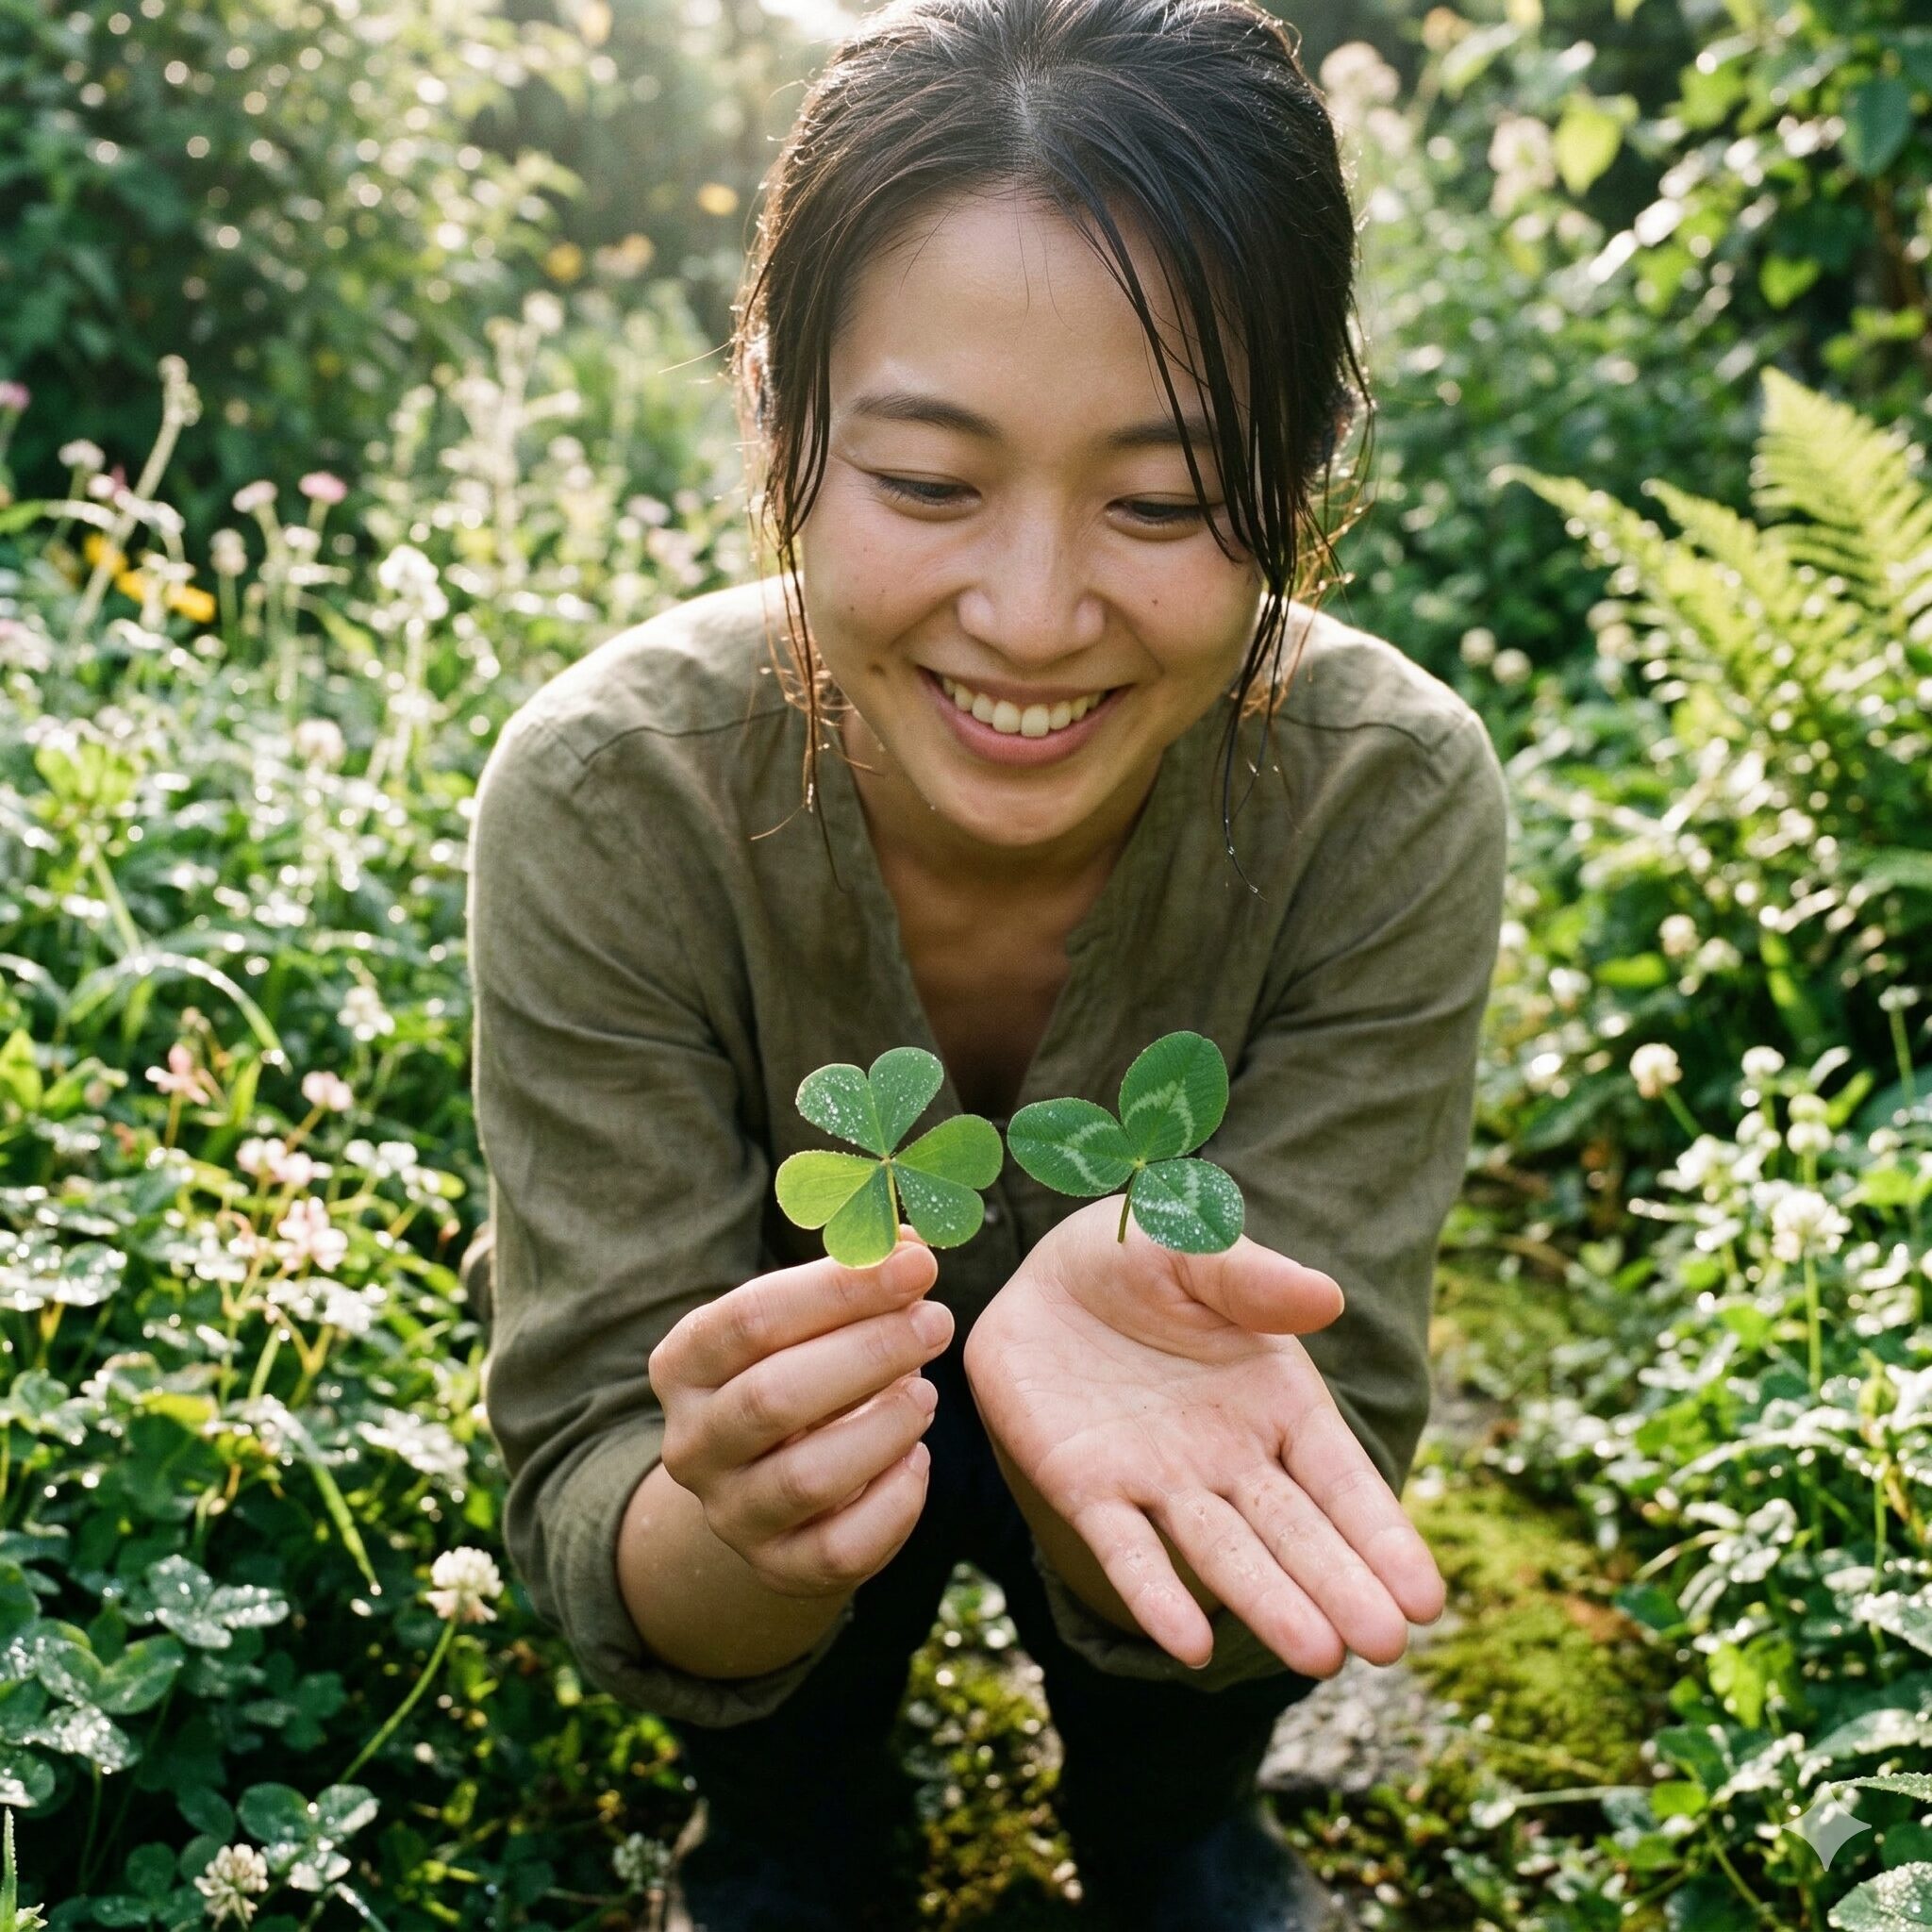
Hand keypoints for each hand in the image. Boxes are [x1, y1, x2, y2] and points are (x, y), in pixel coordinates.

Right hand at [647, 1225, 952, 1597]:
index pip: (751, 1318)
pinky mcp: (778, 1567)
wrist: (774, 1479)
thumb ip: (858, 1276)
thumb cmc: (803, 1369)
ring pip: (805, 1479)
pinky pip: (840, 1549)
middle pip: (773, 1398)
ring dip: (881, 1427)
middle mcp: (692, 1442)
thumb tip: (913, 1247)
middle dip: (868, 1354)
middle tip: (937, 1321)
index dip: (839, 1288)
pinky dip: (893, 1504)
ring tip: (928, 1394)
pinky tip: (917, 1460)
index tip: (918, 1265)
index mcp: (685, 1364)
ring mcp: (730, 1513)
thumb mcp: (813, 1319)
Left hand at [962, 1197, 1445, 1673]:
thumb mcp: (1195, 1248)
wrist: (1044, 1277)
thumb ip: (1252, 1278)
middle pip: (1295, 1533)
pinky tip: (1189, 1644)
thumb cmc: (1141, 1257)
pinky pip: (1125, 1549)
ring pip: (1222, 1553)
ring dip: (1266, 1603)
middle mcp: (1230, 1456)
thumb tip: (1326, 1297)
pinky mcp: (1087, 1490)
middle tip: (1385, 1646)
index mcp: (1276, 1402)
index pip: (1340, 1480)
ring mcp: (1160, 1481)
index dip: (1381, 1535)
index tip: (1426, 1599)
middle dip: (1339, 1587)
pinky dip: (1155, 1595)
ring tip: (1317, 1658)